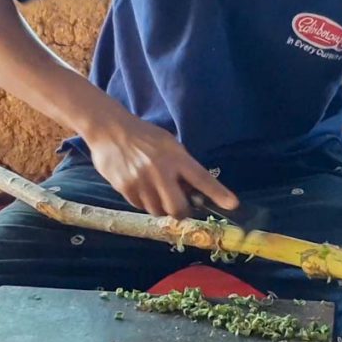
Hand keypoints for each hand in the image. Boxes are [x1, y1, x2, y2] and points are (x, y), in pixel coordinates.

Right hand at [85, 115, 238, 217]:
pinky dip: (144, 201)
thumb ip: (181, 166)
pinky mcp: (125, 188)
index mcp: (175, 157)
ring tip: (154, 188)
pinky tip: (139, 185)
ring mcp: (141, 181)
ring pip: (159, 211)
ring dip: (160, 206)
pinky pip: (141, 206)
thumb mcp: (168, 144)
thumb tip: (193, 192)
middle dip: (181, 212)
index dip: (218, 193)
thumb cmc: (144, 136)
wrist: (109, 129)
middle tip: (179, 205)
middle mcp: (160, 171)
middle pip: (178, 208)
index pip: (201, 178)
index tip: (232, 204)